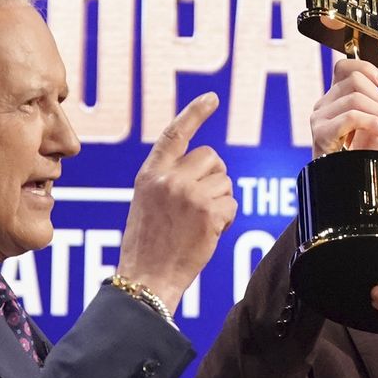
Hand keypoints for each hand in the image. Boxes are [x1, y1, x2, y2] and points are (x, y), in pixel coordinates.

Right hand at [116, 94, 235, 306]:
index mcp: (149, 174)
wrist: (146, 278)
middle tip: (200, 204)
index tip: (211, 98)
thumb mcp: (147, 203)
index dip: (194, 113)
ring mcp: (189, 194)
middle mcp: (169, 178)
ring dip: (220, 200)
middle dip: (214, 177)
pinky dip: (226, 219)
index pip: (174, 134)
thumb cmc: (147, 247)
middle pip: (211, 157)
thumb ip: (168, 180)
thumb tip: (203, 166)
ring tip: (198, 224)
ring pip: (225, 181)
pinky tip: (206, 234)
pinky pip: (232, 203)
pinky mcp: (208, 212)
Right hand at [309, 58, 377, 158]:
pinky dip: (372, 123)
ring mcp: (320, 118)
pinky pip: (351, 116)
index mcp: (337, 100)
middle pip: (353, 79)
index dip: (365, 68)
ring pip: (354, 98)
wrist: (351, 186)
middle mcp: (325, 105)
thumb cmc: (361, 159)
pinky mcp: (321, 133)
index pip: (344, 67)